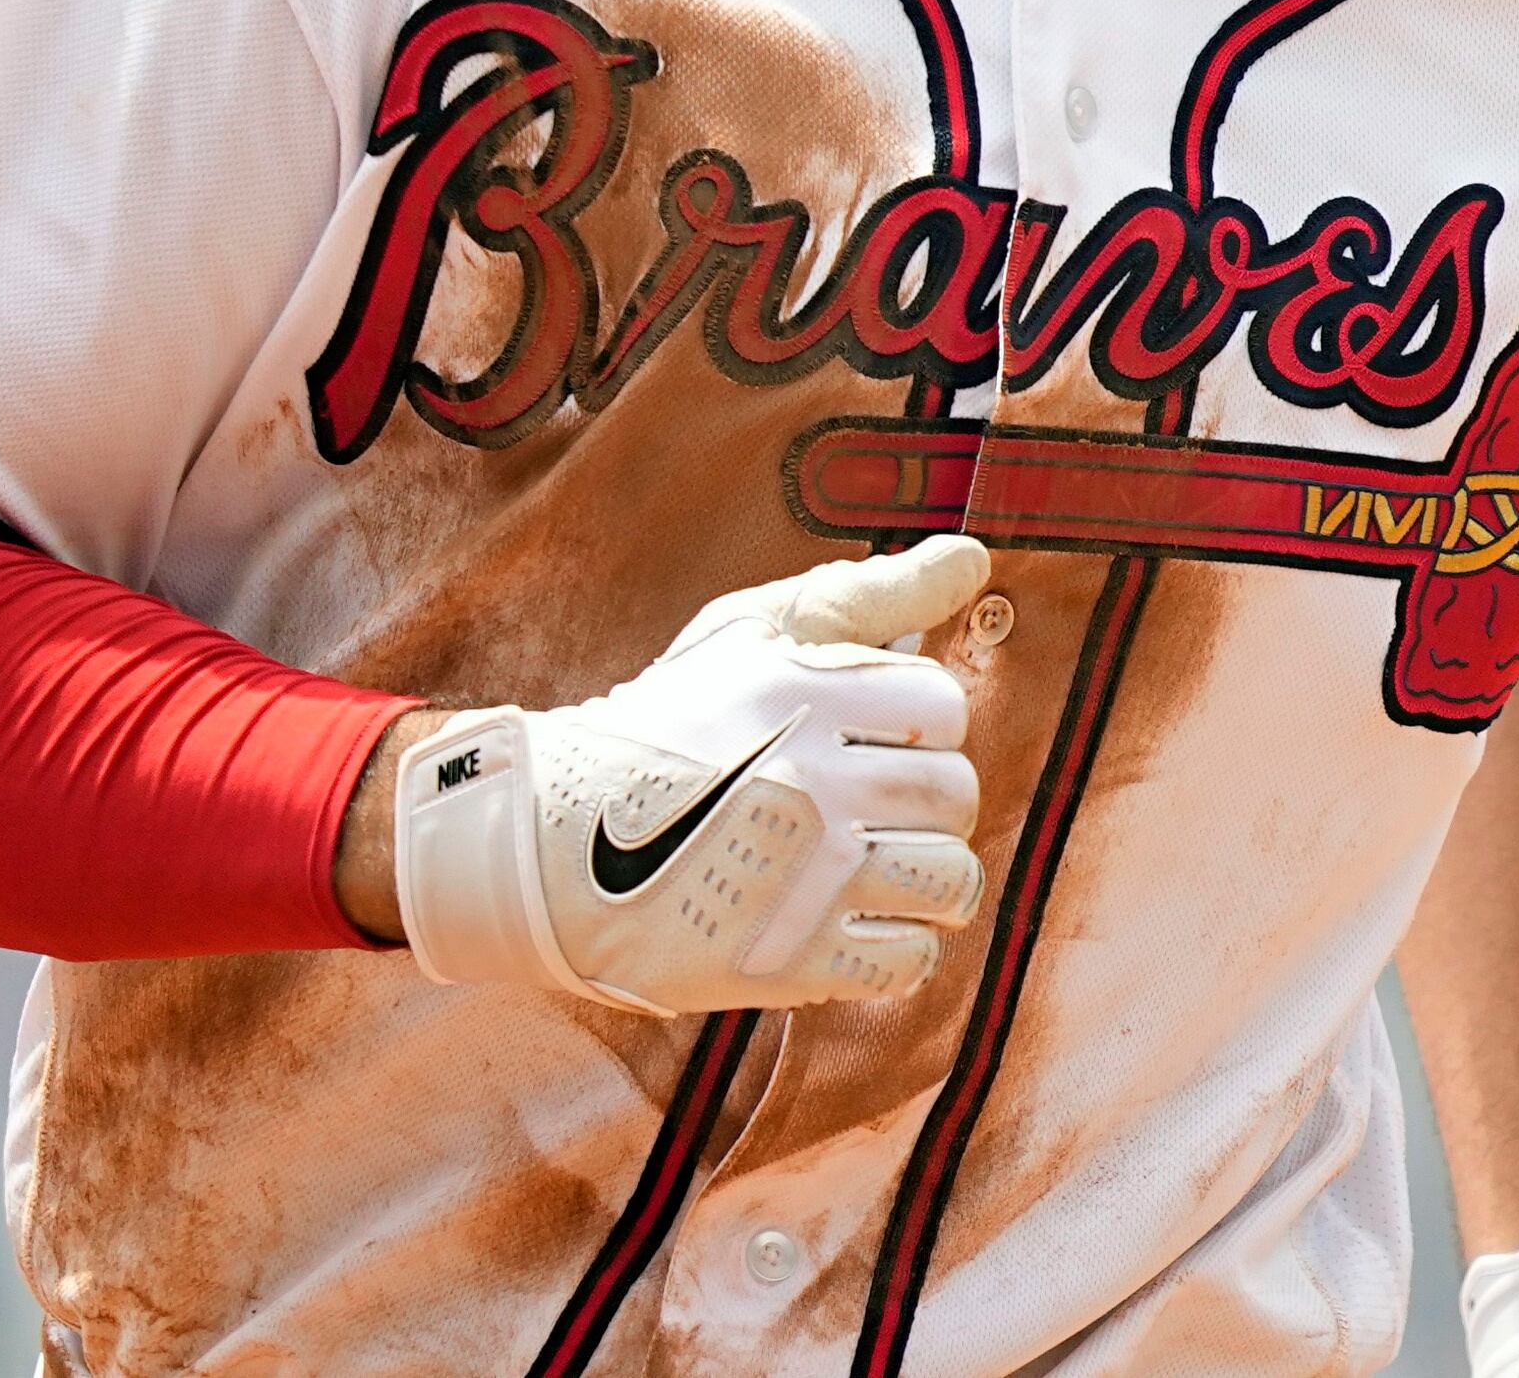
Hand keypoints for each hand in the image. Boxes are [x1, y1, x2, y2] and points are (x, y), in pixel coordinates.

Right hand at [392, 535, 989, 1014]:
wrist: (543, 845)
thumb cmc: (661, 726)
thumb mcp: (749, 634)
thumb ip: (868, 594)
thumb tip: (975, 556)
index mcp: (805, 698)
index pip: (942, 707)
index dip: (915, 721)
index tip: (868, 736)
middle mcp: (812, 784)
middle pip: (955, 794)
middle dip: (925, 799)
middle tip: (868, 803)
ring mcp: (804, 879)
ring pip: (949, 880)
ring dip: (928, 876)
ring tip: (879, 866)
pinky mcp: (787, 961)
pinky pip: (907, 959)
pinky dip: (898, 947)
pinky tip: (854, 922)